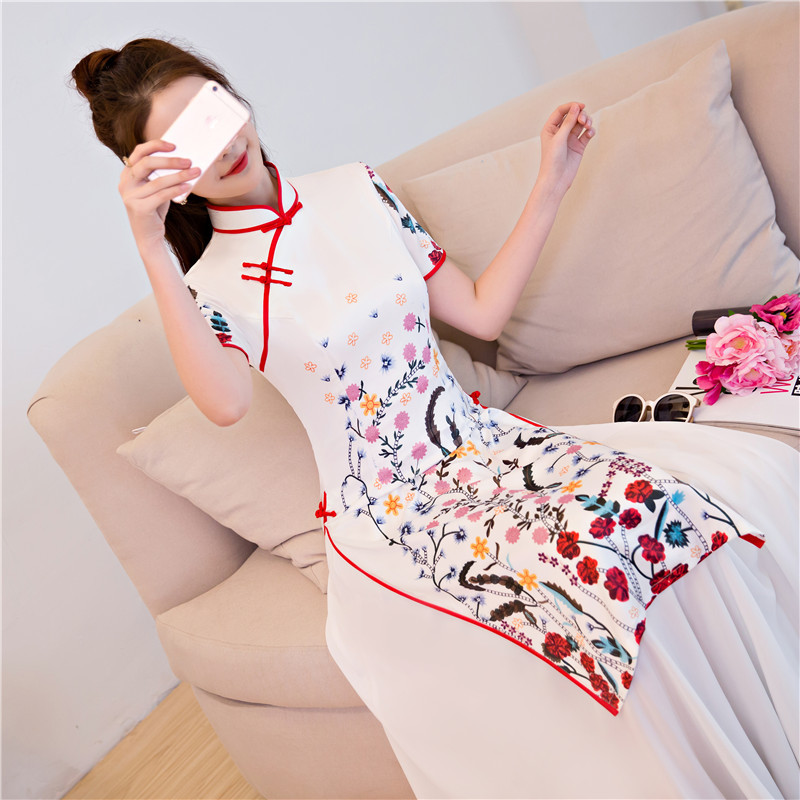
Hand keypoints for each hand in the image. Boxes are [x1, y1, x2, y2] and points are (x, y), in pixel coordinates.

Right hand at [118, 139, 200, 253]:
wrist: (148, 236)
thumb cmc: (154, 209)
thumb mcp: (155, 188)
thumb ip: (161, 174)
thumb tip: (183, 160)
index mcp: (127, 174)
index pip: (139, 152)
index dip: (156, 145)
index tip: (174, 145)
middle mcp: (125, 183)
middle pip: (147, 163)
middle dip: (170, 160)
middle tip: (188, 161)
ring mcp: (130, 196)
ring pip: (158, 181)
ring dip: (179, 176)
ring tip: (194, 172)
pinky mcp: (139, 208)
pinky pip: (162, 195)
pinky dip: (176, 190)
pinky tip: (188, 187)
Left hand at [538, 102, 594, 197]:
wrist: (556, 180)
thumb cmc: (552, 160)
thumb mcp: (559, 139)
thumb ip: (568, 122)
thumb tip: (576, 107)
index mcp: (550, 129)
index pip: (561, 111)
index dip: (571, 106)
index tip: (581, 106)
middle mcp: (560, 133)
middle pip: (573, 116)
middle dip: (580, 115)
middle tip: (584, 121)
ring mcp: (570, 139)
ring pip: (581, 124)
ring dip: (586, 122)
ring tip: (587, 126)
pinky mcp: (578, 146)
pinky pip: (586, 134)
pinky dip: (590, 131)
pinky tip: (590, 133)